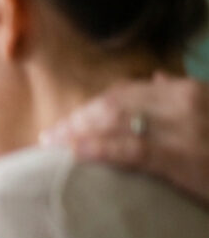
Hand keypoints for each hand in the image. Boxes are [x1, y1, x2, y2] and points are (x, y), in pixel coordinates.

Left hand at [42, 72, 208, 207]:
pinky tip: (74, 153)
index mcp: (190, 91)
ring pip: (117, 123)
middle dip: (77, 121)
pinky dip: (98, 148)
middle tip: (48, 138)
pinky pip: (132, 150)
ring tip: (51, 148)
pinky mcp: (184, 159)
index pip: (126, 94)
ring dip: (78, 134)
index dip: (91, 108)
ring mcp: (185, 131)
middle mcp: (186, 103)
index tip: (66, 123)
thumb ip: (181, 93)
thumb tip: (154, 78)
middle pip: (114, 106)